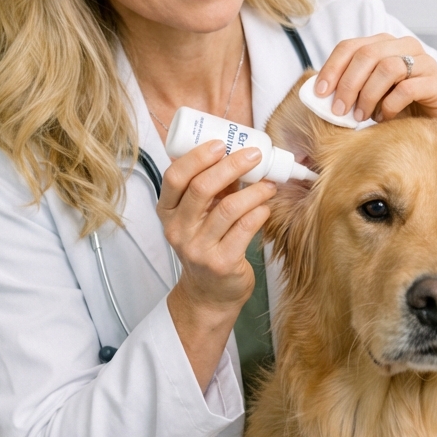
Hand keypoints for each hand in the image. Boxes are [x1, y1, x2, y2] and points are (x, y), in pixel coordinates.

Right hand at [157, 140, 275, 388]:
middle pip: (202, 188)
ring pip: (228, 208)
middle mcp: (177, 230)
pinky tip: (265, 207)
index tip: (222, 143)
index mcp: (168, 211)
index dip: (198, 156)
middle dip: (232, 165)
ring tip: (269, 183)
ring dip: (254, 190)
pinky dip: (259, 212)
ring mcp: (198, 248)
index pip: (175, 177)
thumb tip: (238, 152)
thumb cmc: (207, 245)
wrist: (209, 293)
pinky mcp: (221, 263)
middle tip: (254, 155)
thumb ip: (210, 188)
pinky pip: (245, 229)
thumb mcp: (198, 216)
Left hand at [313, 34, 436, 149]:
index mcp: (385, 45)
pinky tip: (384, 118)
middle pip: (366, 55)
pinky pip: (407, 88)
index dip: (332, 68)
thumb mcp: (370, 96)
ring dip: (368, 96)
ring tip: (362, 117)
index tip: (319, 93)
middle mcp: (405, 47)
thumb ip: (349, 90)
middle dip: (347, 85)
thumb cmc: (403, 110)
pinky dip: (390, 105)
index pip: (350, 46)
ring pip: (387, 68)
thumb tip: (319, 96)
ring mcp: (424, 62)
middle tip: (339, 111)